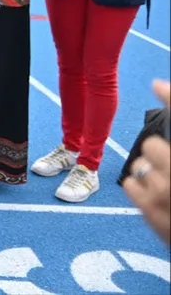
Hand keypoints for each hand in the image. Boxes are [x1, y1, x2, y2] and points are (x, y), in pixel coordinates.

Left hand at [123, 80, 170, 244]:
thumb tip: (159, 83)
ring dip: (153, 176)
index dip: (170, 98)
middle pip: (151, 146)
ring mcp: (166, 194)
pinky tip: (158, 200)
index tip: (157, 85)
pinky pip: (131, 187)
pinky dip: (141, 191)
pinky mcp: (153, 215)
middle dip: (161, 155)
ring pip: (140, 167)